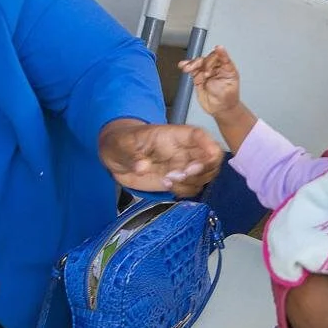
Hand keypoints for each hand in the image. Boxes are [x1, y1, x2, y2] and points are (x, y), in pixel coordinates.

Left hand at [98, 118, 222, 193]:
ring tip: (168, 181)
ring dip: (191, 182)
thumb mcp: (121, 144)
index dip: (209, 145)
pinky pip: (193, 188)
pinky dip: (184, 191)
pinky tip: (167, 185)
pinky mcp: (177, 180)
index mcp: (174, 135)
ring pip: (204, 175)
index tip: (207, 158)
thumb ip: (132, 155)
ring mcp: (182, 166)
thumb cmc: (121, 143)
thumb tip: (142, 167)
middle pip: (211, 158)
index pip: (200, 136)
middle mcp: (183, 150)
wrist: (116, 157)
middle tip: (181, 175)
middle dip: (202, 170)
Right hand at [177, 46, 242, 119]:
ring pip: (198, 63)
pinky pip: (192, 70)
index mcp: (226, 67)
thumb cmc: (229, 97)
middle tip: (205, 73)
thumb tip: (222, 50)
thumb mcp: (231, 79)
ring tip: (188, 68)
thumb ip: (226, 63)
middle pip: (207, 59)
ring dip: (192, 64)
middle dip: (204, 63)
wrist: (220, 109)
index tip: (218, 48)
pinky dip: (187, 67)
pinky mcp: (198, 78)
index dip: (219, 53)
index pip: (220, 56)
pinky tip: (183, 66)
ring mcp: (206, 73)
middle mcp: (216, 68)